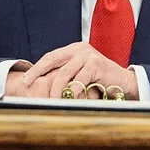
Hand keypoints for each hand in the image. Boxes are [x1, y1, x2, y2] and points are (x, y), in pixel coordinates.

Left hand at [14, 42, 137, 99]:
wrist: (124, 82)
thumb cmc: (100, 81)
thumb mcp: (80, 74)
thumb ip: (67, 75)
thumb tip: (44, 86)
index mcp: (74, 49)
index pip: (51, 56)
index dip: (37, 68)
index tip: (26, 79)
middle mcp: (80, 49)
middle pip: (52, 60)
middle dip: (38, 73)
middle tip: (28, 85)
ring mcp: (88, 55)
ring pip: (64, 73)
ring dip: (55, 89)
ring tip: (51, 100)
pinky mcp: (96, 65)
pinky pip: (78, 80)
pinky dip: (72, 91)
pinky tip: (69, 99)